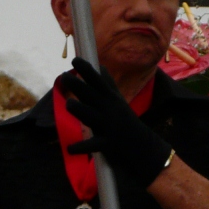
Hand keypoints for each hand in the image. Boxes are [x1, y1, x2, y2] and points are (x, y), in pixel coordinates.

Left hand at [61, 58, 171, 188]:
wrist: (145, 148)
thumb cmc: (126, 121)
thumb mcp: (118, 102)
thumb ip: (107, 85)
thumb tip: (100, 66)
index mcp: (112, 100)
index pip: (98, 82)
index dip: (87, 70)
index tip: (75, 59)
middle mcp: (110, 110)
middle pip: (92, 96)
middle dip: (78, 86)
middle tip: (64, 76)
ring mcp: (110, 127)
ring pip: (91, 116)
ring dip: (80, 110)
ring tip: (69, 104)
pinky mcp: (109, 144)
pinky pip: (93, 145)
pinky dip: (81, 148)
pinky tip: (70, 149)